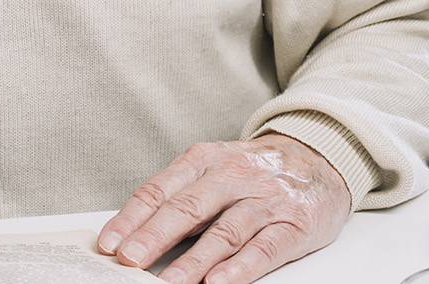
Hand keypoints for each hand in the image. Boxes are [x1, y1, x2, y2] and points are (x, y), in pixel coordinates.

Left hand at [97, 134, 349, 283]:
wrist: (319, 156)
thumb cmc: (254, 170)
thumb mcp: (214, 168)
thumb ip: (181, 196)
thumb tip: (137, 233)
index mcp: (203, 160)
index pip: (159, 190)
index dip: (132, 217)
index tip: (110, 243)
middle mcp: (232, 176)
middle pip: (187, 208)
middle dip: (155, 236)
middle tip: (130, 260)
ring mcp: (265, 200)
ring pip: (225, 232)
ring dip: (195, 261)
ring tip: (170, 282)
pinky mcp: (295, 224)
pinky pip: (265, 248)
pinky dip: (240, 268)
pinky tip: (219, 283)